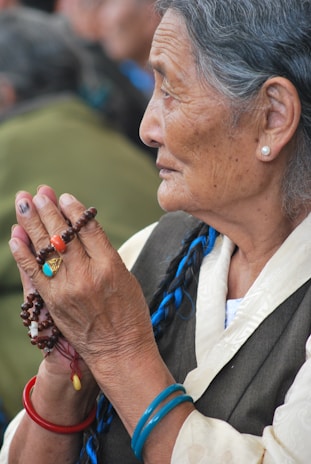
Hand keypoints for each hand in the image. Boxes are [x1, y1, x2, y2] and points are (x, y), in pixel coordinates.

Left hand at [9, 186, 156, 384]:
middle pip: (63, 235)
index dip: (74, 210)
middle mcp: (87, 275)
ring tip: (23, 202)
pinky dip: (22, 253)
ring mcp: (67, 289)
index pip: (88, 229)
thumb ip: (105, 253)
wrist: (119, 350)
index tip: (65, 196)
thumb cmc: (130, 314)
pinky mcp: (53, 302)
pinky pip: (33, 273)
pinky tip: (15, 235)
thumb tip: (84, 229)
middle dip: (49, 210)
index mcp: (110, 266)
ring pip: (45, 249)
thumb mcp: (127, 277)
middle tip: (39, 193)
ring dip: (31, 223)